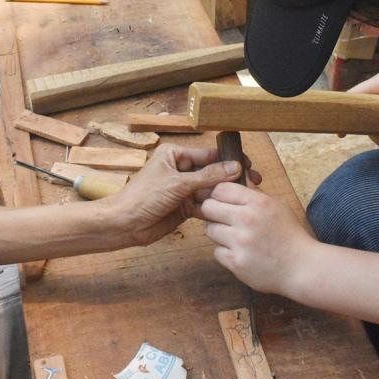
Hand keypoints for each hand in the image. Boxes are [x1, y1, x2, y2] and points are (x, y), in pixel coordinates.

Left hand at [109, 143, 243, 246]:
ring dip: (224, 194)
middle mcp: (180, 169)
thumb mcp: (178, 183)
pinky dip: (215, 207)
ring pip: (209, 189)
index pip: (208, 154)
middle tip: (253, 182)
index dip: (228, 160)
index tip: (248, 165)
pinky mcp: (183, 207)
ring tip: (246, 198)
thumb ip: (208, 176)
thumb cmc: (144, 196)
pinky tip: (230, 209)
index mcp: (175, 154)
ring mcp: (182, 189)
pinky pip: (204, 204)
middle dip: (229, 178)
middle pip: (211, 172)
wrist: (126, 224)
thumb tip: (235, 167)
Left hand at [199, 182, 314, 294]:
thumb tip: (236, 176)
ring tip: (234, 236)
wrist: (302, 267)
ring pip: (210, 230)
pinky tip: (240, 252)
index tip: (222, 201)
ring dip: (219, 232)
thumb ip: (254, 193)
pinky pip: (216, 251)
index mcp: (258, 203)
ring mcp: (240, 243)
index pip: (220, 189)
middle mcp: (247, 220)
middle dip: (212, 211)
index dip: (218, 194)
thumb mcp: (277, 206)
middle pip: (208, 207)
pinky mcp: (236, 263)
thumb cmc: (290, 235)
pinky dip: (225, 252)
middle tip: (222, 218)